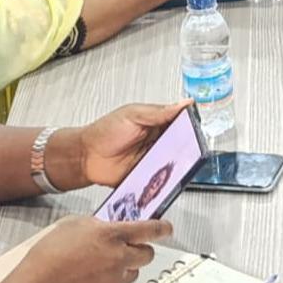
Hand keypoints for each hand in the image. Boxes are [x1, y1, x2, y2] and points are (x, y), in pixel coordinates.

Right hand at [0, 215, 172, 282]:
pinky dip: (115, 278)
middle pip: (148, 253)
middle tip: (130, 245)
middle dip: (142, 248)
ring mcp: (114, 279)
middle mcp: (119, 257)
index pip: (150, 230)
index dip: (162, 228)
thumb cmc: (48, 256)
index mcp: (112, 235)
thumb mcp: (73, 224)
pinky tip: (96, 274)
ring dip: (128, 265)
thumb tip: (107, 227)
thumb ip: (97, 224)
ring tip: (106, 261)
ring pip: (134, 270)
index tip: (166, 227)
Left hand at [66, 100, 193, 188]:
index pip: (183, 123)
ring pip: (175, 162)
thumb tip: (184, 103)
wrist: (85, 156)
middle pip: (183, 144)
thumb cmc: (105, 131)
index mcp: (158, 123)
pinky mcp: (148, 176)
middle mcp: (159, 141)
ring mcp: (155, 159)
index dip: (192, 125)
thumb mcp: (132, 115)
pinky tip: (169, 176)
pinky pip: (163, 178)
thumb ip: (158, 112)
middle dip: (189, 147)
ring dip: (179, 163)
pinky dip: (167, 179)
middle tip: (190, 147)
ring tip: (180, 162)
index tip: (197, 128)